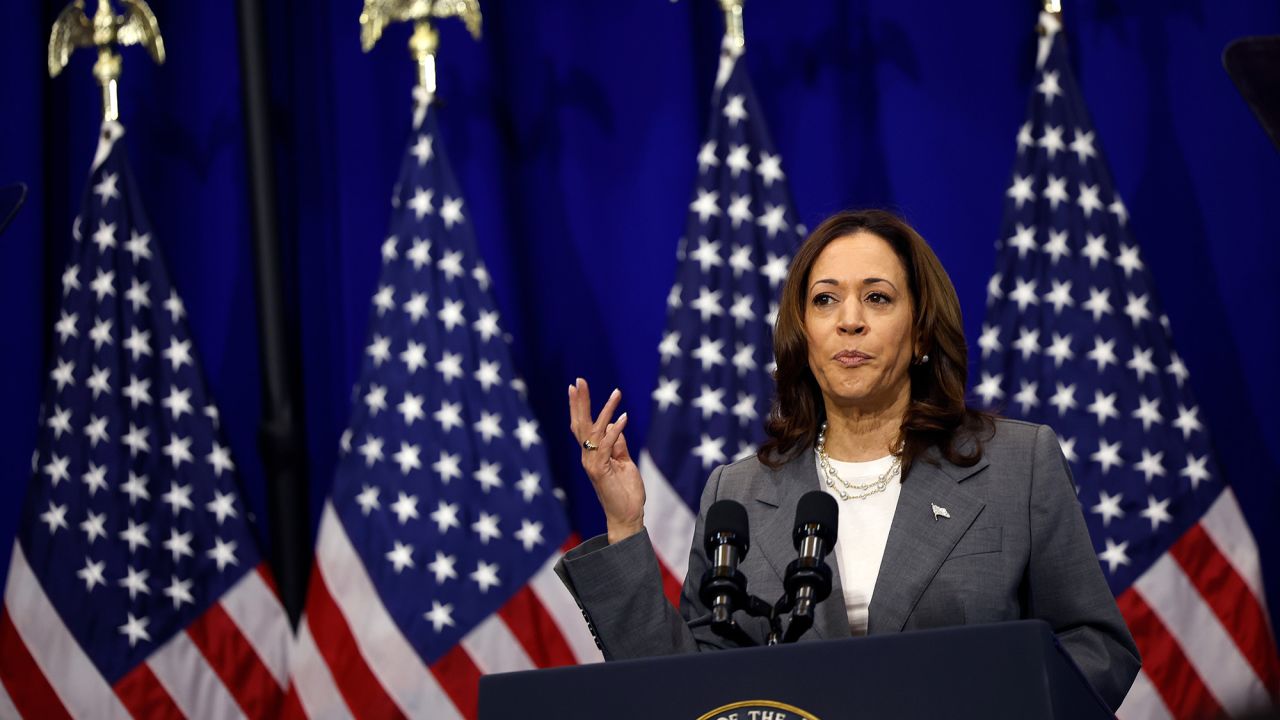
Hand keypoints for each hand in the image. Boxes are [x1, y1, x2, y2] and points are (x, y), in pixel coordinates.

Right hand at [568, 378, 644, 543]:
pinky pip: (607, 446)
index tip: (578, 386)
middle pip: (580, 424)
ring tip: (616, 393)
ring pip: (595, 431)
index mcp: (591, 454)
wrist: (627, 516)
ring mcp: (592, 464)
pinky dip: (615, 431)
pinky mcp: (600, 470)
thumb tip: (614, 426)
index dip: (579, 406)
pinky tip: (623, 417)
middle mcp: (588, 457)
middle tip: (579, 380)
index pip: (582, 425)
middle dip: (580, 401)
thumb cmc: (625, 492)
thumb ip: (618, 445)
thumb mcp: (624, 462)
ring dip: (606, 410)